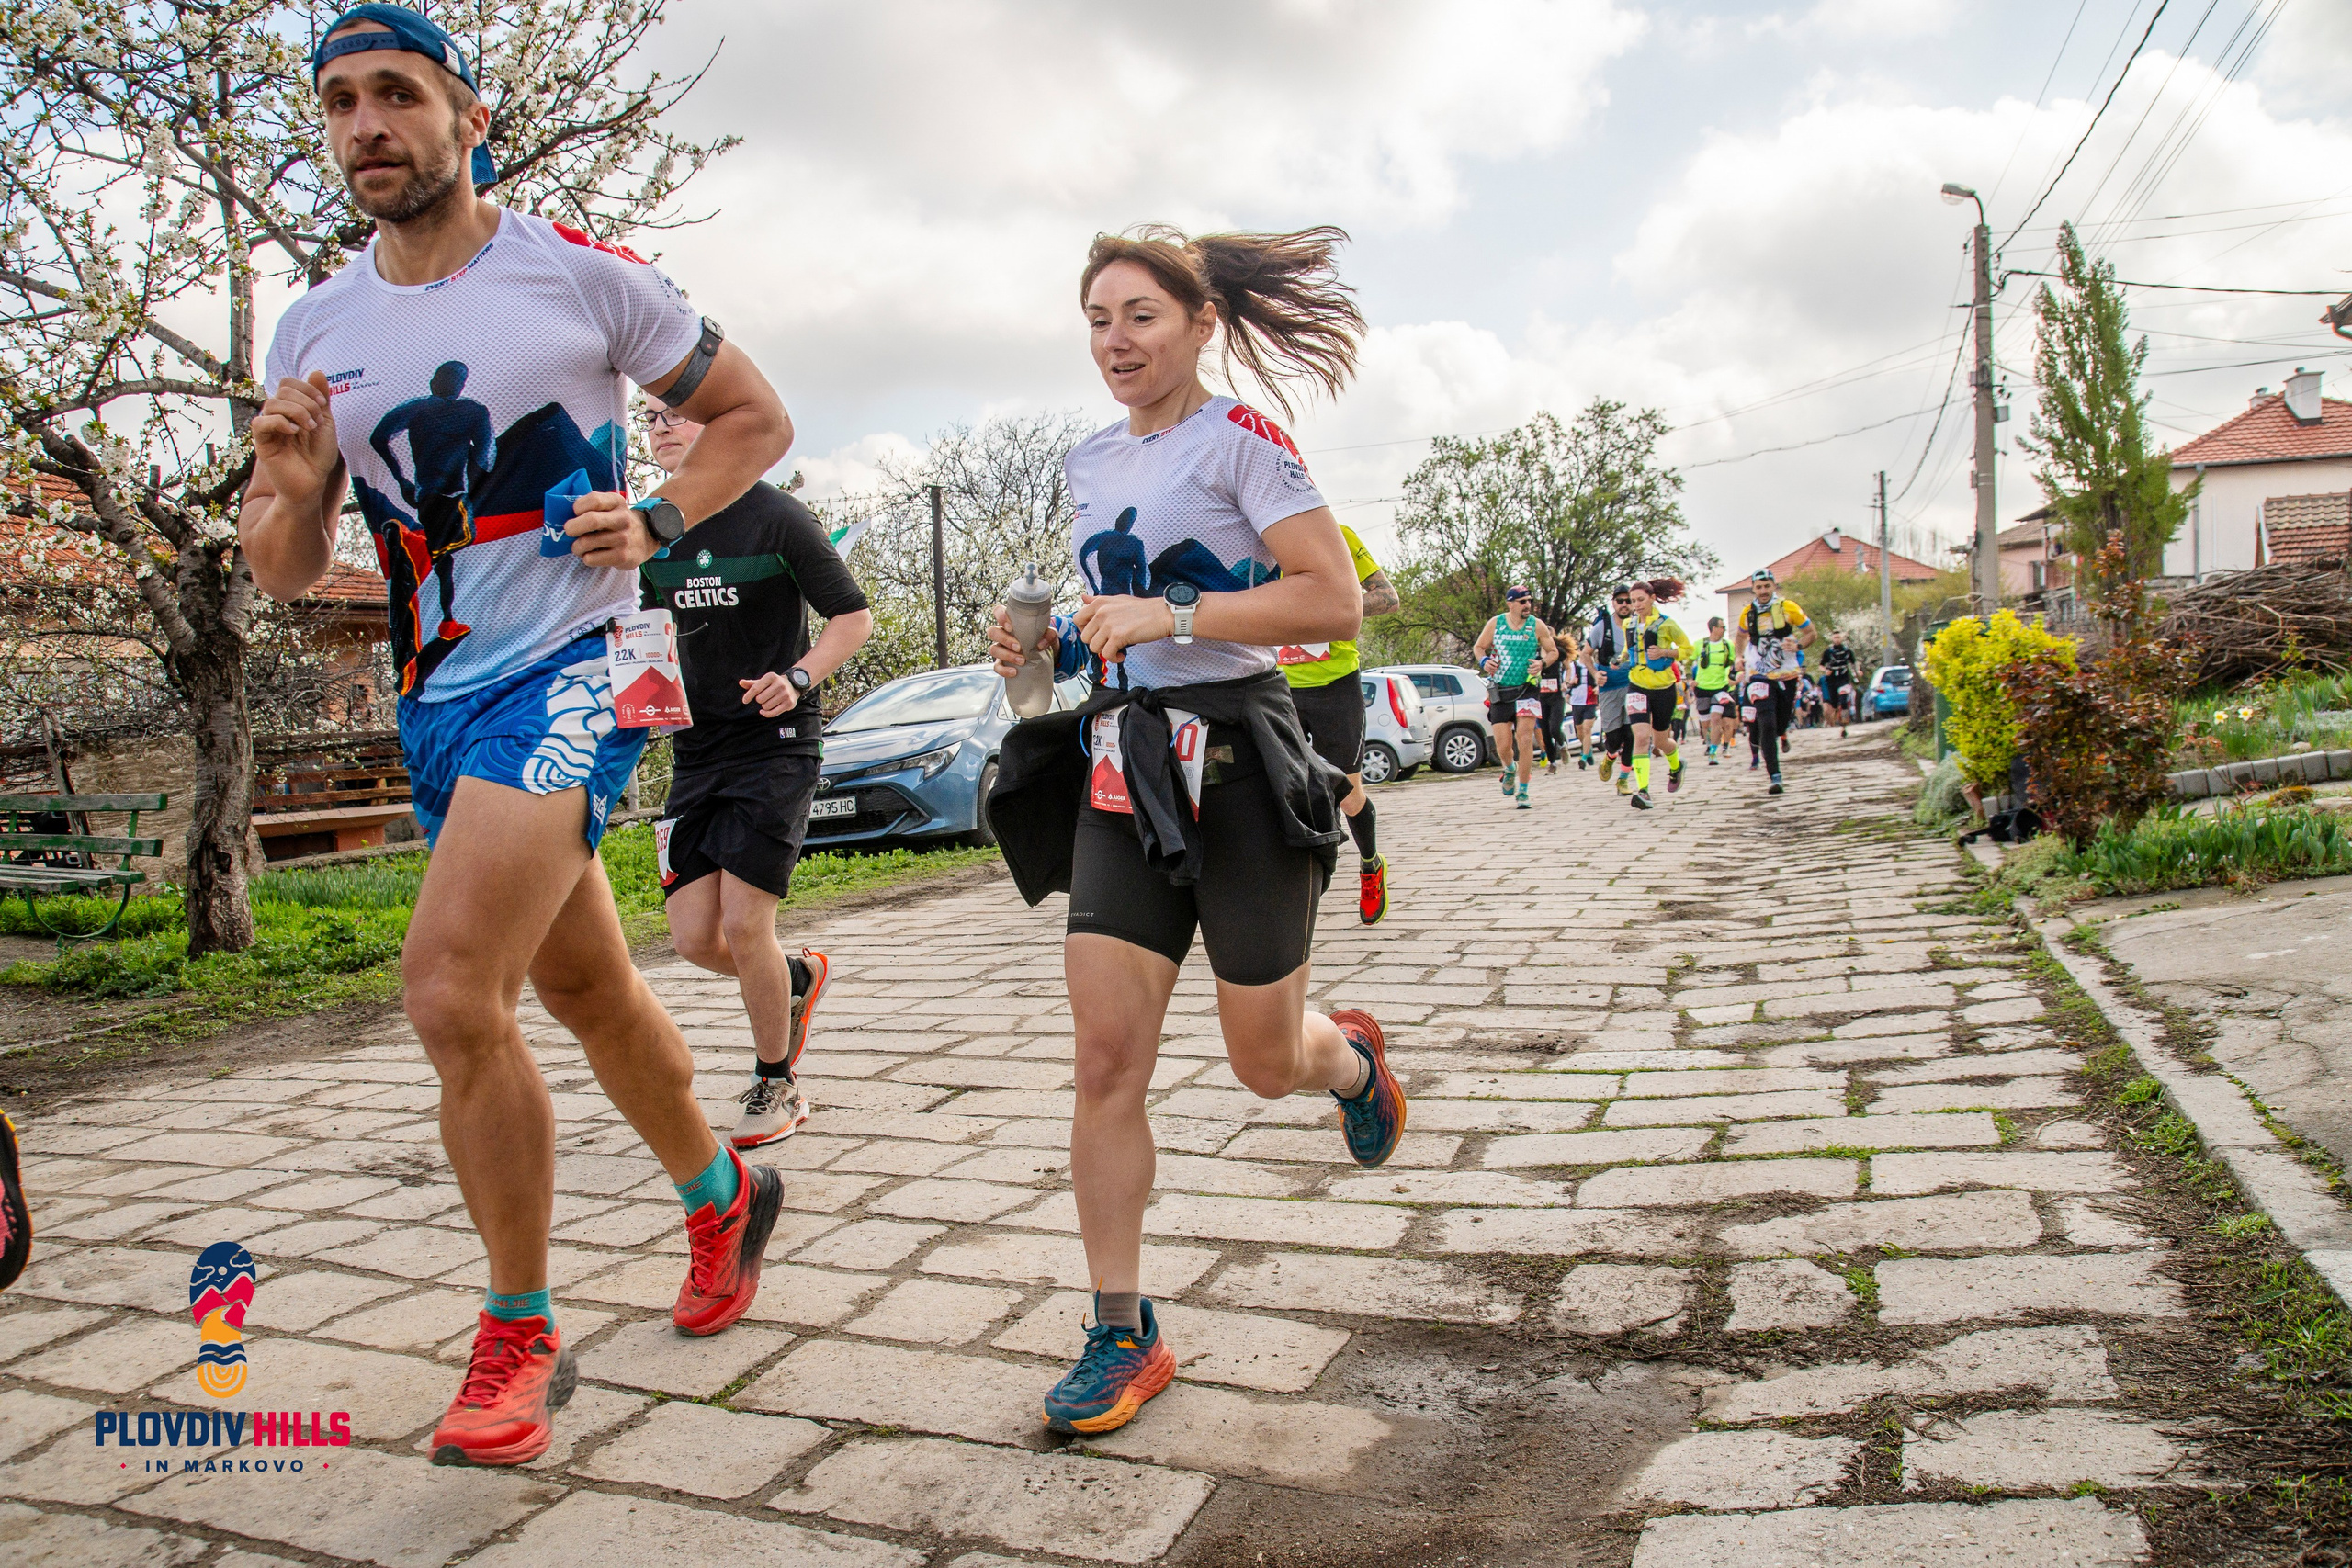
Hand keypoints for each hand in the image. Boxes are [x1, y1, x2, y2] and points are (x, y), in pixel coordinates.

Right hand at [250, 372, 341, 505]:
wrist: (313, 482)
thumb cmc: (318, 455)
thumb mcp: (325, 423)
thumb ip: (321, 399)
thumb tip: (317, 371)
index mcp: (290, 407)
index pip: (288, 383)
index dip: (306, 388)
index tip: (322, 404)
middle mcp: (276, 414)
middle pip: (282, 390)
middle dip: (305, 402)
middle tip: (316, 422)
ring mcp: (268, 427)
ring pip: (272, 403)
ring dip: (296, 412)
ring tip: (309, 429)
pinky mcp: (261, 442)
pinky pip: (261, 423)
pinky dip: (280, 422)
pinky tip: (294, 432)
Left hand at [567, 492, 659, 569]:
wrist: (646, 537)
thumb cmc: (617, 521)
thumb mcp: (610, 506)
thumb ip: (591, 505)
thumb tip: (563, 514)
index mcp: (617, 502)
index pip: (594, 500)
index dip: (578, 507)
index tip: (575, 512)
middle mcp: (622, 519)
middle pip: (591, 520)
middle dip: (572, 527)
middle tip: (568, 531)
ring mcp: (623, 539)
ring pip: (586, 543)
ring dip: (576, 546)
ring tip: (579, 546)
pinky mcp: (622, 557)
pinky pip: (591, 558)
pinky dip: (586, 557)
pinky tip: (592, 554)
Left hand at [740, 672, 798, 716]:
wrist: (793, 685)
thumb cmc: (773, 684)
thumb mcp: (763, 681)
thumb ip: (751, 683)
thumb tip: (740, 682)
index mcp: (771, 676)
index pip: (756, 688)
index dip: (748, 695)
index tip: (744, 701)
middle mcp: (780, 684)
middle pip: (760, 699)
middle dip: (759, 700)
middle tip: (764, 698)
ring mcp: (785, 694)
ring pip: (766, 706)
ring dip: (764, 706)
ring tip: (769, 701)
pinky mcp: (789, 703)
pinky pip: (773, 713)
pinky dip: (766, 714)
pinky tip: (763, 711)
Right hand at [985, 604, 1054, 677]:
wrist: (1048, 655)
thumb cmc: (1044, 639)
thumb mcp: (1050, 634)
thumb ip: (1049, 634)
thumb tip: (1041, 643)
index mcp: (1011, 622)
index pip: (998, 612)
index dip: (1000, 617)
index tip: (1010, 627)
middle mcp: (1003, 634)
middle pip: (992, 632)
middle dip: (1004, 639)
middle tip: (1019, 647)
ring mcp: (1001, 648)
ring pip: (993, 649)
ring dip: (1006, 655)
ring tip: (1022, 660)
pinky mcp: (1002, 663)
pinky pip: (997, 667)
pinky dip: (1004, 670)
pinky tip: (1014, 672)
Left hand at [1071, 593, 1172, 663]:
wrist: (1161, 614)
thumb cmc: (1141, 609)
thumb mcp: (1117, 599)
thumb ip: (1098, 600)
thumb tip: (1082, 597)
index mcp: (1099, 603)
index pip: (1077, 620)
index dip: (1085, 630)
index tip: (1097, 634)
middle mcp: (1101, 612)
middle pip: (1084, 637)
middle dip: (1096, 643)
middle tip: (1109, 643)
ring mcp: (1109, 624)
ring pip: (1094, 647)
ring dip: (1105, 651)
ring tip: (1117, 649)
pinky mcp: (1119, 636)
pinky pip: (1106, 654)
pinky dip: (1113, 658)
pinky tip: (1122, 655)